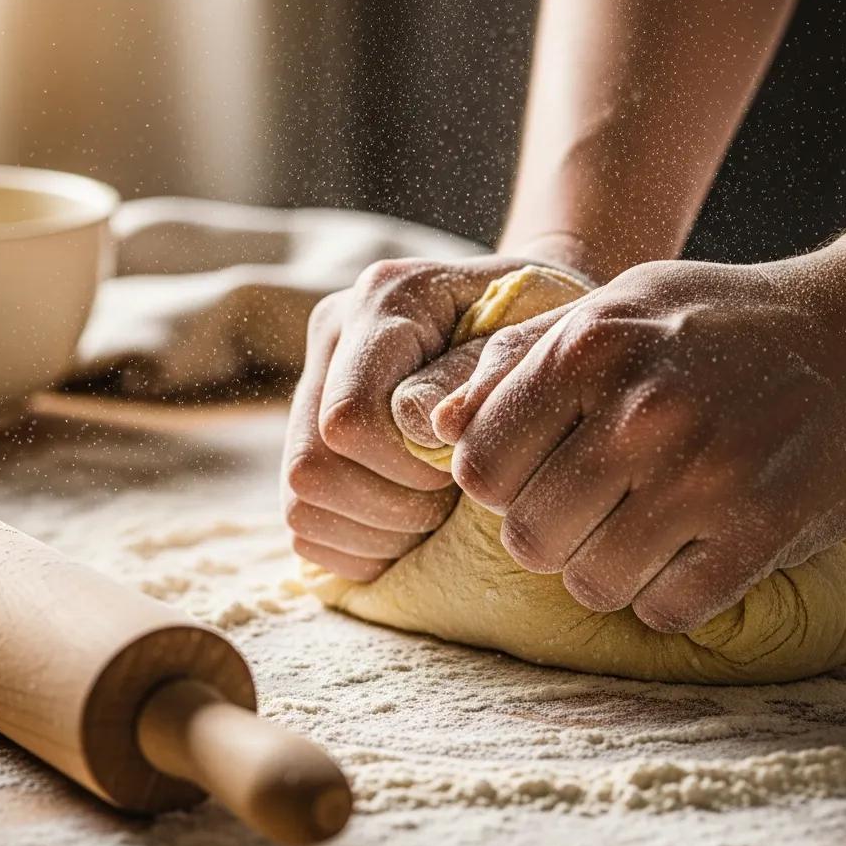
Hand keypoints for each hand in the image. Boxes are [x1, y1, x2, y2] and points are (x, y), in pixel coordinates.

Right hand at [283, 251, 586, 579]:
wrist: (533, 312)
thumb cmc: (544, 324)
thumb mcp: (530, 337)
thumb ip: (473, 374)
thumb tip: (416, 424)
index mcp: (384, 300)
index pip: (351, 417)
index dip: (407, 467)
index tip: (463, 467)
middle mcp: (334, 337)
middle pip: (311, 466)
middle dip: (391, 507)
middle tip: (450, 502)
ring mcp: (313, 385)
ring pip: (301, 501)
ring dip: (376, 533)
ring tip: (435, 515)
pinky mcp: (310, 434)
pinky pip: (305, 523)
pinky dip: (359, 546)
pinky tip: (411, 526)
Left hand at [429, 250, 845, 630]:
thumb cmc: (721, 321)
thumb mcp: (616, 306)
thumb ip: (521, 359)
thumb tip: (437, 423)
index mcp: (588, 351)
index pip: (477, 467)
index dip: (498, 483)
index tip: (535, 476)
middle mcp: (638, 413)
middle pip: (527, 536)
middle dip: (548, 534)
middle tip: (589, 511)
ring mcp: (703, 477)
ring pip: (590, 584)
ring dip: (605, 570)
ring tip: (639, 531)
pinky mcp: (761, 531)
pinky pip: (667, 610)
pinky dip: (666, 595)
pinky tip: (687, 554)